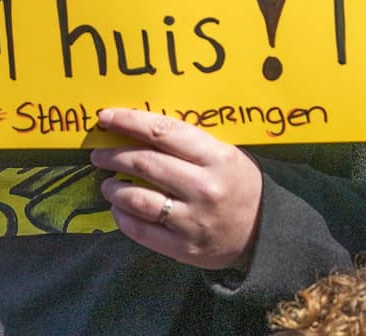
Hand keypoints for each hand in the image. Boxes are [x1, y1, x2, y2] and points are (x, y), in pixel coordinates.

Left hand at [91, 108, 262, 269]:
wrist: (267, 231)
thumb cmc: (238, 183)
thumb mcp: (223, 154)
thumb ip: (186, 143)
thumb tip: (136, 129)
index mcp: (215, 157)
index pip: (161, 131)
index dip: (128, 121)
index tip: (105, 117)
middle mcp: (203, 187)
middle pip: (144, 163)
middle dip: (113, 155)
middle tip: (99, 154)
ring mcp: (193, 220)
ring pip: (137, 199)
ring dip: (113, 189)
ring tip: (108, 184)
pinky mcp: (184, 248)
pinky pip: (141, 231)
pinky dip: (122, 217)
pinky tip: (118, 209)